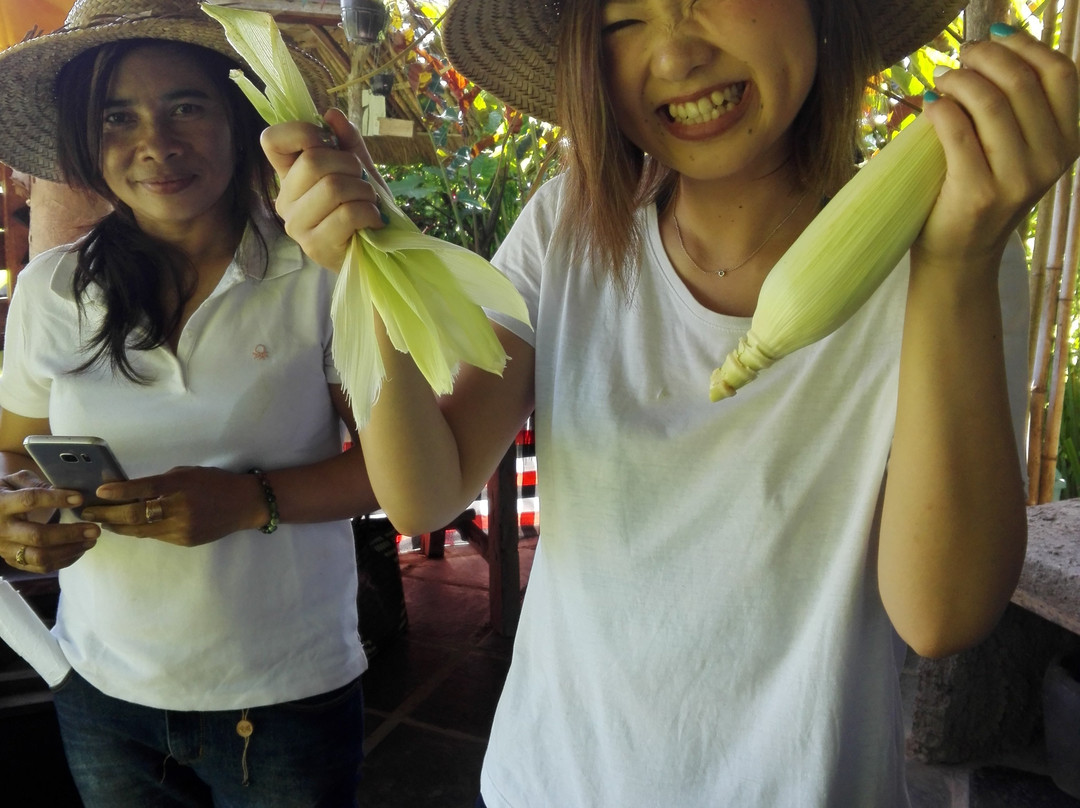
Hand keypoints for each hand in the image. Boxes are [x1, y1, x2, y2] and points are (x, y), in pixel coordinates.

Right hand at [0, 470, 98, 572]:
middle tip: (94, 529)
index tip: (80, 498)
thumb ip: (37, 483)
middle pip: (38, 536)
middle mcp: (1, 529)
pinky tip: (79, 550)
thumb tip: (66, 490)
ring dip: (70, 550)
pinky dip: (63, 561)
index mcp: (1, 504)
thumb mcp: (15, 481)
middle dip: (70, 534)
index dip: (56, 499)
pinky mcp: (13, 561)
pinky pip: (40, 567)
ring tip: (90, 540)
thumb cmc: (5, 493)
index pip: (30, 500)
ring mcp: (6, 549)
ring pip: (40, 557)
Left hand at [80, 466, 263, 547]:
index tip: (98, 492)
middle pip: (134, 515)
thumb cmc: (214, 482)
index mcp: (179, 485)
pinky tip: (127, 527)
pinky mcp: (184, 540)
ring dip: (117, 526)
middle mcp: (179, 508)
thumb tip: (130, 491)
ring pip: (140, 530)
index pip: (142, 489)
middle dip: (107, 514)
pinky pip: (156, 535)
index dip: (118, 492)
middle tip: (87, 512)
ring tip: (101, 521)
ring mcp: (181, 528)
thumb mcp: (187, 474)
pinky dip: (140, 530)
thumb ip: (161, 483)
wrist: (244, 504)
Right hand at [261, 107, 387, 271]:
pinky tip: (372, 221)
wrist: (381, 252)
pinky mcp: (315, 246)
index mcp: (289, 176)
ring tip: (368, 203)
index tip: (328, 142)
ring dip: (363, 192)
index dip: (302, 132)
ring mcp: (297, 225)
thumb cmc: (365, 208)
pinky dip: (370, 213)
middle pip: (313, 162)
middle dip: (350, 165)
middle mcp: (285, 199)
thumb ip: (348, 143)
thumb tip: (332, 114)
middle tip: (361, 181)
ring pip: (332, 187)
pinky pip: (347, 214)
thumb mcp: (360, 170)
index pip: (271, 140)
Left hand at [917, 27, 1078, 270]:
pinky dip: (939, 107)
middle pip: (1021, 80)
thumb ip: (1021, 104)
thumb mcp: (1021, 148)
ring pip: (989, 101)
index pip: (1061, 73)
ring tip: (942, 80)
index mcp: (1070, 140)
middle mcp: (1052, 159)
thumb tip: (998, 38)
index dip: (1025, 44)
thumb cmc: (985, 189)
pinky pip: (957, 130)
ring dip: (958, 79)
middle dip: (984, 56)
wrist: (961, 254)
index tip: (995, 35)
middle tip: (959, 57)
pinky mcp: (980, 192)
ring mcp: (1018, 178)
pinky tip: (929, 104)